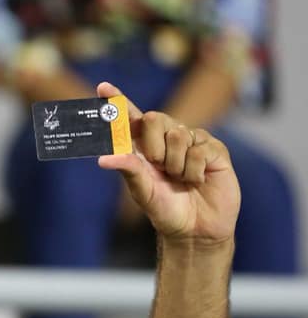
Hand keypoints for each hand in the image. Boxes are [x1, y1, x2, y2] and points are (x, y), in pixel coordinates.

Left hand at [96, 81, 239, 244]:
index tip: (103, 87)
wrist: (196, 229)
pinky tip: (199, 180)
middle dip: (153, 146)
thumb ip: (127, 170)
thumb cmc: (165, 210)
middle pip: (153, 118)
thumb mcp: (143, 191)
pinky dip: (194, 170)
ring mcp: (192, 141)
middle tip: (160, 168)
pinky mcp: (214, 150)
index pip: (130, 118)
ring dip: (176, 164)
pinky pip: (199, 149)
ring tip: (181, 180)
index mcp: (144, 147)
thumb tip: (103, 158)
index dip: (118, 101)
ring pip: (178, 135)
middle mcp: (167, 139)